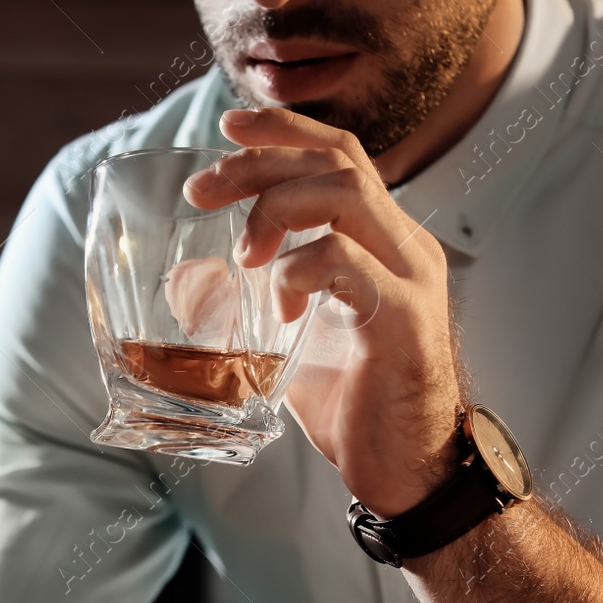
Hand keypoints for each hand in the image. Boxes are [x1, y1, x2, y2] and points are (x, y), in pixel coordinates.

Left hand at [184, 107, 464, 517]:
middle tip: (204, 191)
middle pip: (336, 161)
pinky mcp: (405, 319)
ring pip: (346, 195)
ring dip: (276, 208)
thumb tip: (192, 281)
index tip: (227, 128)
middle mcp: (405, 246)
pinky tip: (278, 305)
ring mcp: (411, 278)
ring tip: (242, 253)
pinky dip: (297, 271)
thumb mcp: (292, 342)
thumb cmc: (357, 409)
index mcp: (384, 241)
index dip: (283, 131)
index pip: (340, 155)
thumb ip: (255, 302)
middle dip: (260, 162)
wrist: (407, 473)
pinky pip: (347, 263)